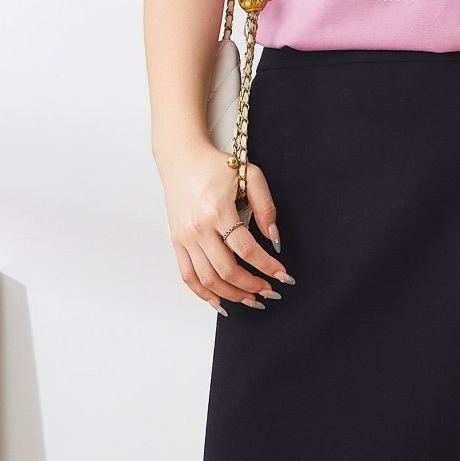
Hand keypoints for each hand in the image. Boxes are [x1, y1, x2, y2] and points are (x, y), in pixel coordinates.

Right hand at [160, 141, 292, 314]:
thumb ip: (266, 206)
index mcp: (217, 210)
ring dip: (232, 294)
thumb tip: (274, 238)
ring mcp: (184, 237)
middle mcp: (198, 227)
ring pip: (208, 279)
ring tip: (251, 299)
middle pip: (227, 270)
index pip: (247, 249)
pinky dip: (204, 293)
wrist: (182, 158)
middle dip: (252, 285)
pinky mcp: (176, 242)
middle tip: (269, 291)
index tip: (282, 275)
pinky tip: (220, 302)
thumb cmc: (216, 166)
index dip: (267, 266)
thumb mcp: (250, 176)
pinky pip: (188, 276)